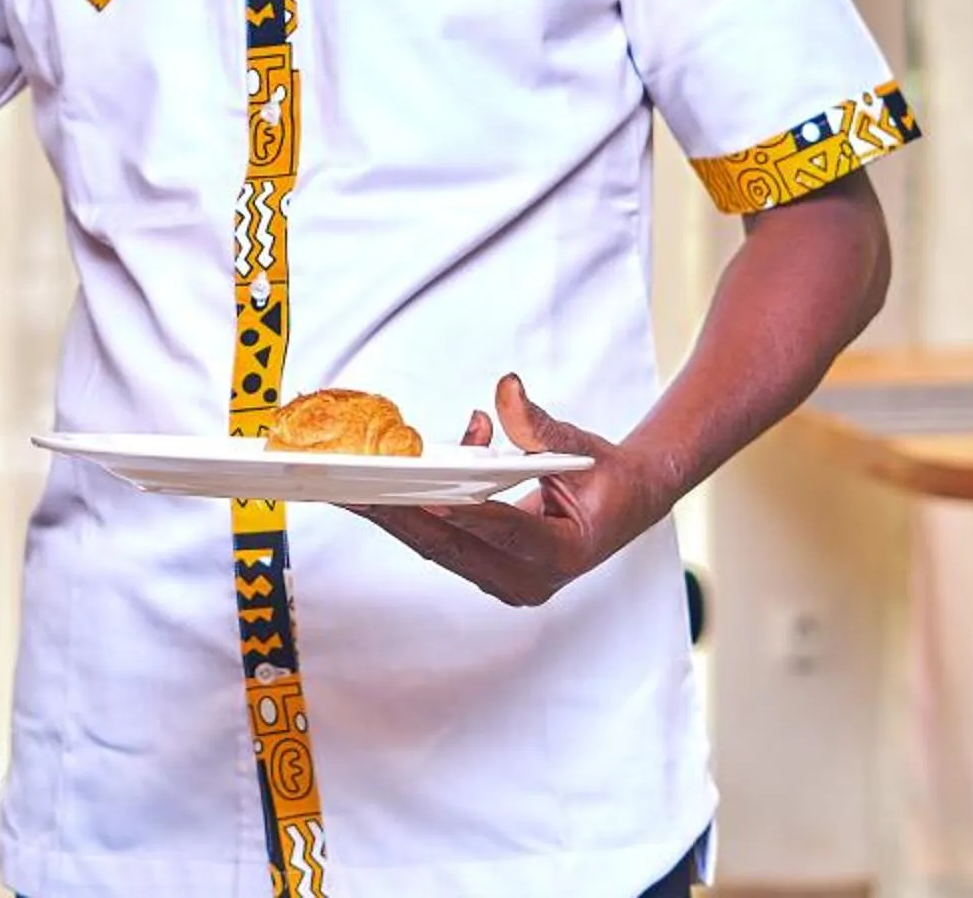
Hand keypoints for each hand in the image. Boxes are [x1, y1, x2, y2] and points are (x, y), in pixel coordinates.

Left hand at [353, 374, 675, 607]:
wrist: (624, 506)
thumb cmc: (607, 479)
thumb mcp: (580, 447)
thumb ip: (539, 425)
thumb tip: (506, 390)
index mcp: (564, 553)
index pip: (509, 533)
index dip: (471, 514)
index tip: (433, 496)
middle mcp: (530, 579)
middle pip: (456, 546)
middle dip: (404, 514)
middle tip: (357, 489)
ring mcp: (505, 581)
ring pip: (438, 548)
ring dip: (395, 516)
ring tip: (348, 490)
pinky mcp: (486, 571)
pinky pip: (440, 542)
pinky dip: (413, 512)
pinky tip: (382, 483)